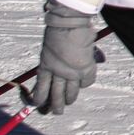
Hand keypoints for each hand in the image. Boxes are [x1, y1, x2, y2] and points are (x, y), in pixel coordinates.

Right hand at [29, 0, 96, 114]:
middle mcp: (73, 73)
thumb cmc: (82, 29)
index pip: (86, 82)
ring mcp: (59, 70)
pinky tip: (37, 103)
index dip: (83, 83)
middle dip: (66, 101)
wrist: (68, 23)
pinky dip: (39, 95)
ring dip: (54, 103)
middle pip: (71, 92)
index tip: (79, 82)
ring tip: (53, 111)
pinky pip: (42, 85)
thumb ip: (91, 53)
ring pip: (56, 92)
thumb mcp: (92, 44)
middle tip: (62, 109)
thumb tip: (95, 56)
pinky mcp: (46, 66)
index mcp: (87, 68)